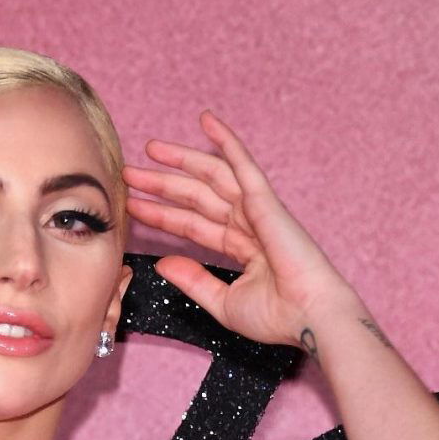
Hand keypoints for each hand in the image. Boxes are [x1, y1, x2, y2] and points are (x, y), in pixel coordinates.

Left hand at [122, 110, 355, 348]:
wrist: (308, 319)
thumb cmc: (277, 317)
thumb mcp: (223, 302)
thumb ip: (194, 281)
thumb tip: (163, 264)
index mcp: (240, 248)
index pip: (191, 224)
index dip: (162, 214)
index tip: (133, 206)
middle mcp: (247, 224)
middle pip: (195, 197)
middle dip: (162, 184)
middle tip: (129, 173)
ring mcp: (257, 210)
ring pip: (212, 177)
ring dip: (181, 160)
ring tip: (149, 148)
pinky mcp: (266, 202)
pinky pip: (242, 165)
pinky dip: (226, 141)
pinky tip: (206, 120)